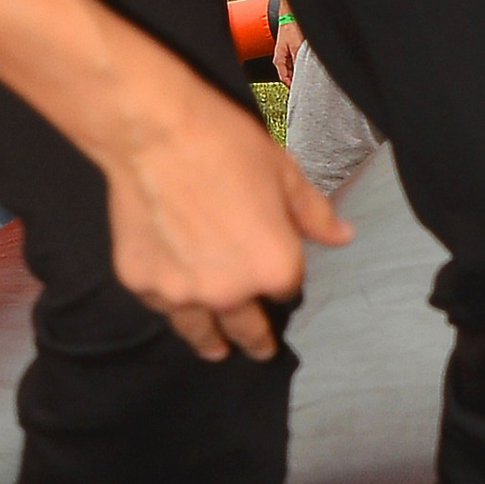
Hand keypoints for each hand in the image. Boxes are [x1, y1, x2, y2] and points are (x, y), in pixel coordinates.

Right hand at [95, 50, 351, 360]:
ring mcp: (180, 292)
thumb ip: (314, 214)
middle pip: (247, 328)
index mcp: (273, 268)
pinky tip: (172, 300)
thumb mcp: (284, 174)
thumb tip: (344, 238)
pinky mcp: (140, 281)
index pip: (285, 290)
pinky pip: (159, 302)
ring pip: (199, 330)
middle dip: (255, 339)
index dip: (281, 278)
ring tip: (216, 350)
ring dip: (211, 342)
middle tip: (258, 349)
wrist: (154, 133)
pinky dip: (168, 301)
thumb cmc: (227, 145)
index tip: (275, 271)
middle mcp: (229, 292)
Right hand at [271, 15, 304, 86]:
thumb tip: (302, 74)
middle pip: (288, 74)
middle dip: (296, 80)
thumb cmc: (291, 29)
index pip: (284, 78)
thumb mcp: (296, 48)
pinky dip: (300, 65)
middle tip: (306, 86)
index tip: (300, 91)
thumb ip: (298, 62)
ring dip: (299, 72)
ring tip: (308, 77)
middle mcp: (281, 58)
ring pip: (292, 68)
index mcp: (278, 59)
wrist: (291, 16)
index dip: (291, 86)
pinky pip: (295, 62)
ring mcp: (285, 53)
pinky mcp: (291, 49)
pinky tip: (307, 66)